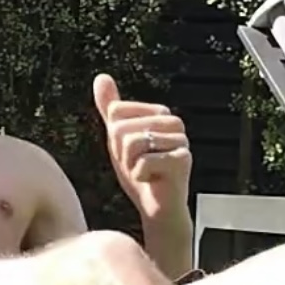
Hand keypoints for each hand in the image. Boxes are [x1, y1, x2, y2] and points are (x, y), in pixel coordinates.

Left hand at [94, 73, 191, 223]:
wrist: (158, 207)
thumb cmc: (141, 173)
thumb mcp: (119, 138)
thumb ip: (110, 108)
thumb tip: (101, 77)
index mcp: (160, 112)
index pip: (116, 113)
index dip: (115, 139)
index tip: (131, 153)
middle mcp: (174, 122)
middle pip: (122, 128)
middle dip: (122, 154)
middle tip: (140, 166)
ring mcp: (181, 140)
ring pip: (132, 144)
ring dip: (131, 166)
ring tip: (148, 173)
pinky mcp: (183, 159)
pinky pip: (143, 162)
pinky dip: (140, 176)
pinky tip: (155, 181)